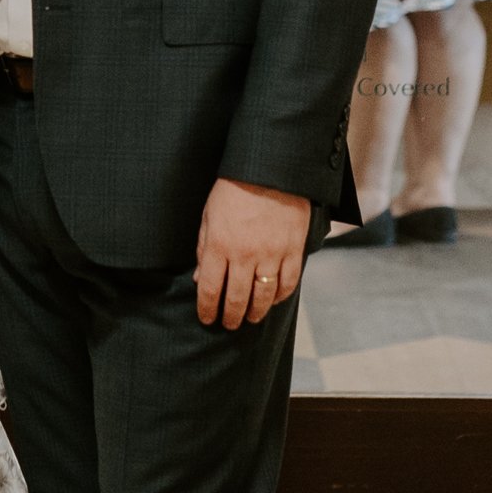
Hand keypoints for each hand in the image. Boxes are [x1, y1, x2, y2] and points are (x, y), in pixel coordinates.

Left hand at [194, 178, 311, 328]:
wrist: (270, 168)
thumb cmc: (234, 188)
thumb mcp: (209, 214)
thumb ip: (203, 247)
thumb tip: (199, 277)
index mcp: (219, 245)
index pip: (209, 289)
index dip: (206, 309)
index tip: (207, 319)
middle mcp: (244, 255)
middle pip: (236, 299)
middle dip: (230, 317)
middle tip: (229, 324)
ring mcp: (271, 254)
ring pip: (263, 297)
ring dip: (255, 313)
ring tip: (250, 317)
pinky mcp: (293, 250)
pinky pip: (288, 283)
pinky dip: (281, 296)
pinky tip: (273, 299)